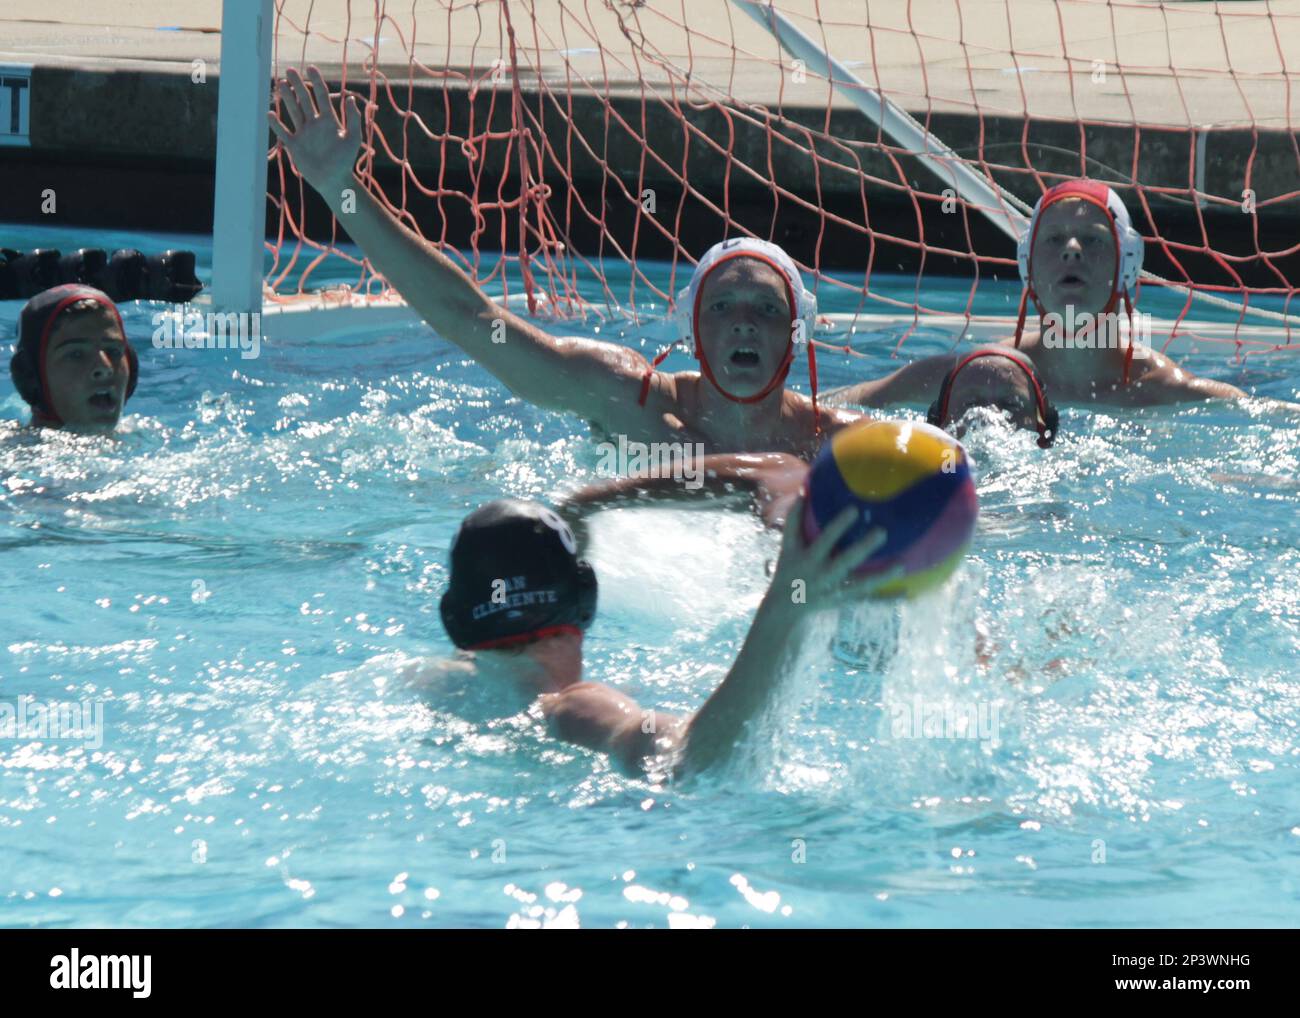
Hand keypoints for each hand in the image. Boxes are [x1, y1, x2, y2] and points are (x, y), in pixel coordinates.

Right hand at [268, 66, 365, 198]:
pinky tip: (270, 114)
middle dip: (298, 85)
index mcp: (329, 121)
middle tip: (289, 70)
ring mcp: (303, 134)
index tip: (310, 68)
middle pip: (304, 100)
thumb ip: (353, 119)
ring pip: (293, 111)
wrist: (334, 181)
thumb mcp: (352, 138)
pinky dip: (276, 125)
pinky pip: (283, 132)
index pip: (321, 97)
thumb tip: (350, 98)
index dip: (316, 82)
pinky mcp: (294, 145)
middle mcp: (314, 124)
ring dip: (287, 98)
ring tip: (280, 84)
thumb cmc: (345, 161)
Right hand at [768, 494, 899, 608]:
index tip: (855, 509)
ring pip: (861, 584)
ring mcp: (836, 590)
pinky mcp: (845, 601)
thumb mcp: (787, 546)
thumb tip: (803, 489)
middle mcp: (824, 574)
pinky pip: (867, 600)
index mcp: (810, 558)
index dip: (838, 526)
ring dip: (882, 576)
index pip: (825, 539)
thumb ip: (794, 519)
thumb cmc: (789, 568)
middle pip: (846, 561)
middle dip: (864, 548)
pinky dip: (885, 599)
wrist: (786, 606)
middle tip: (883, 532)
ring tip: (902, 566)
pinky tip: (905, 594)